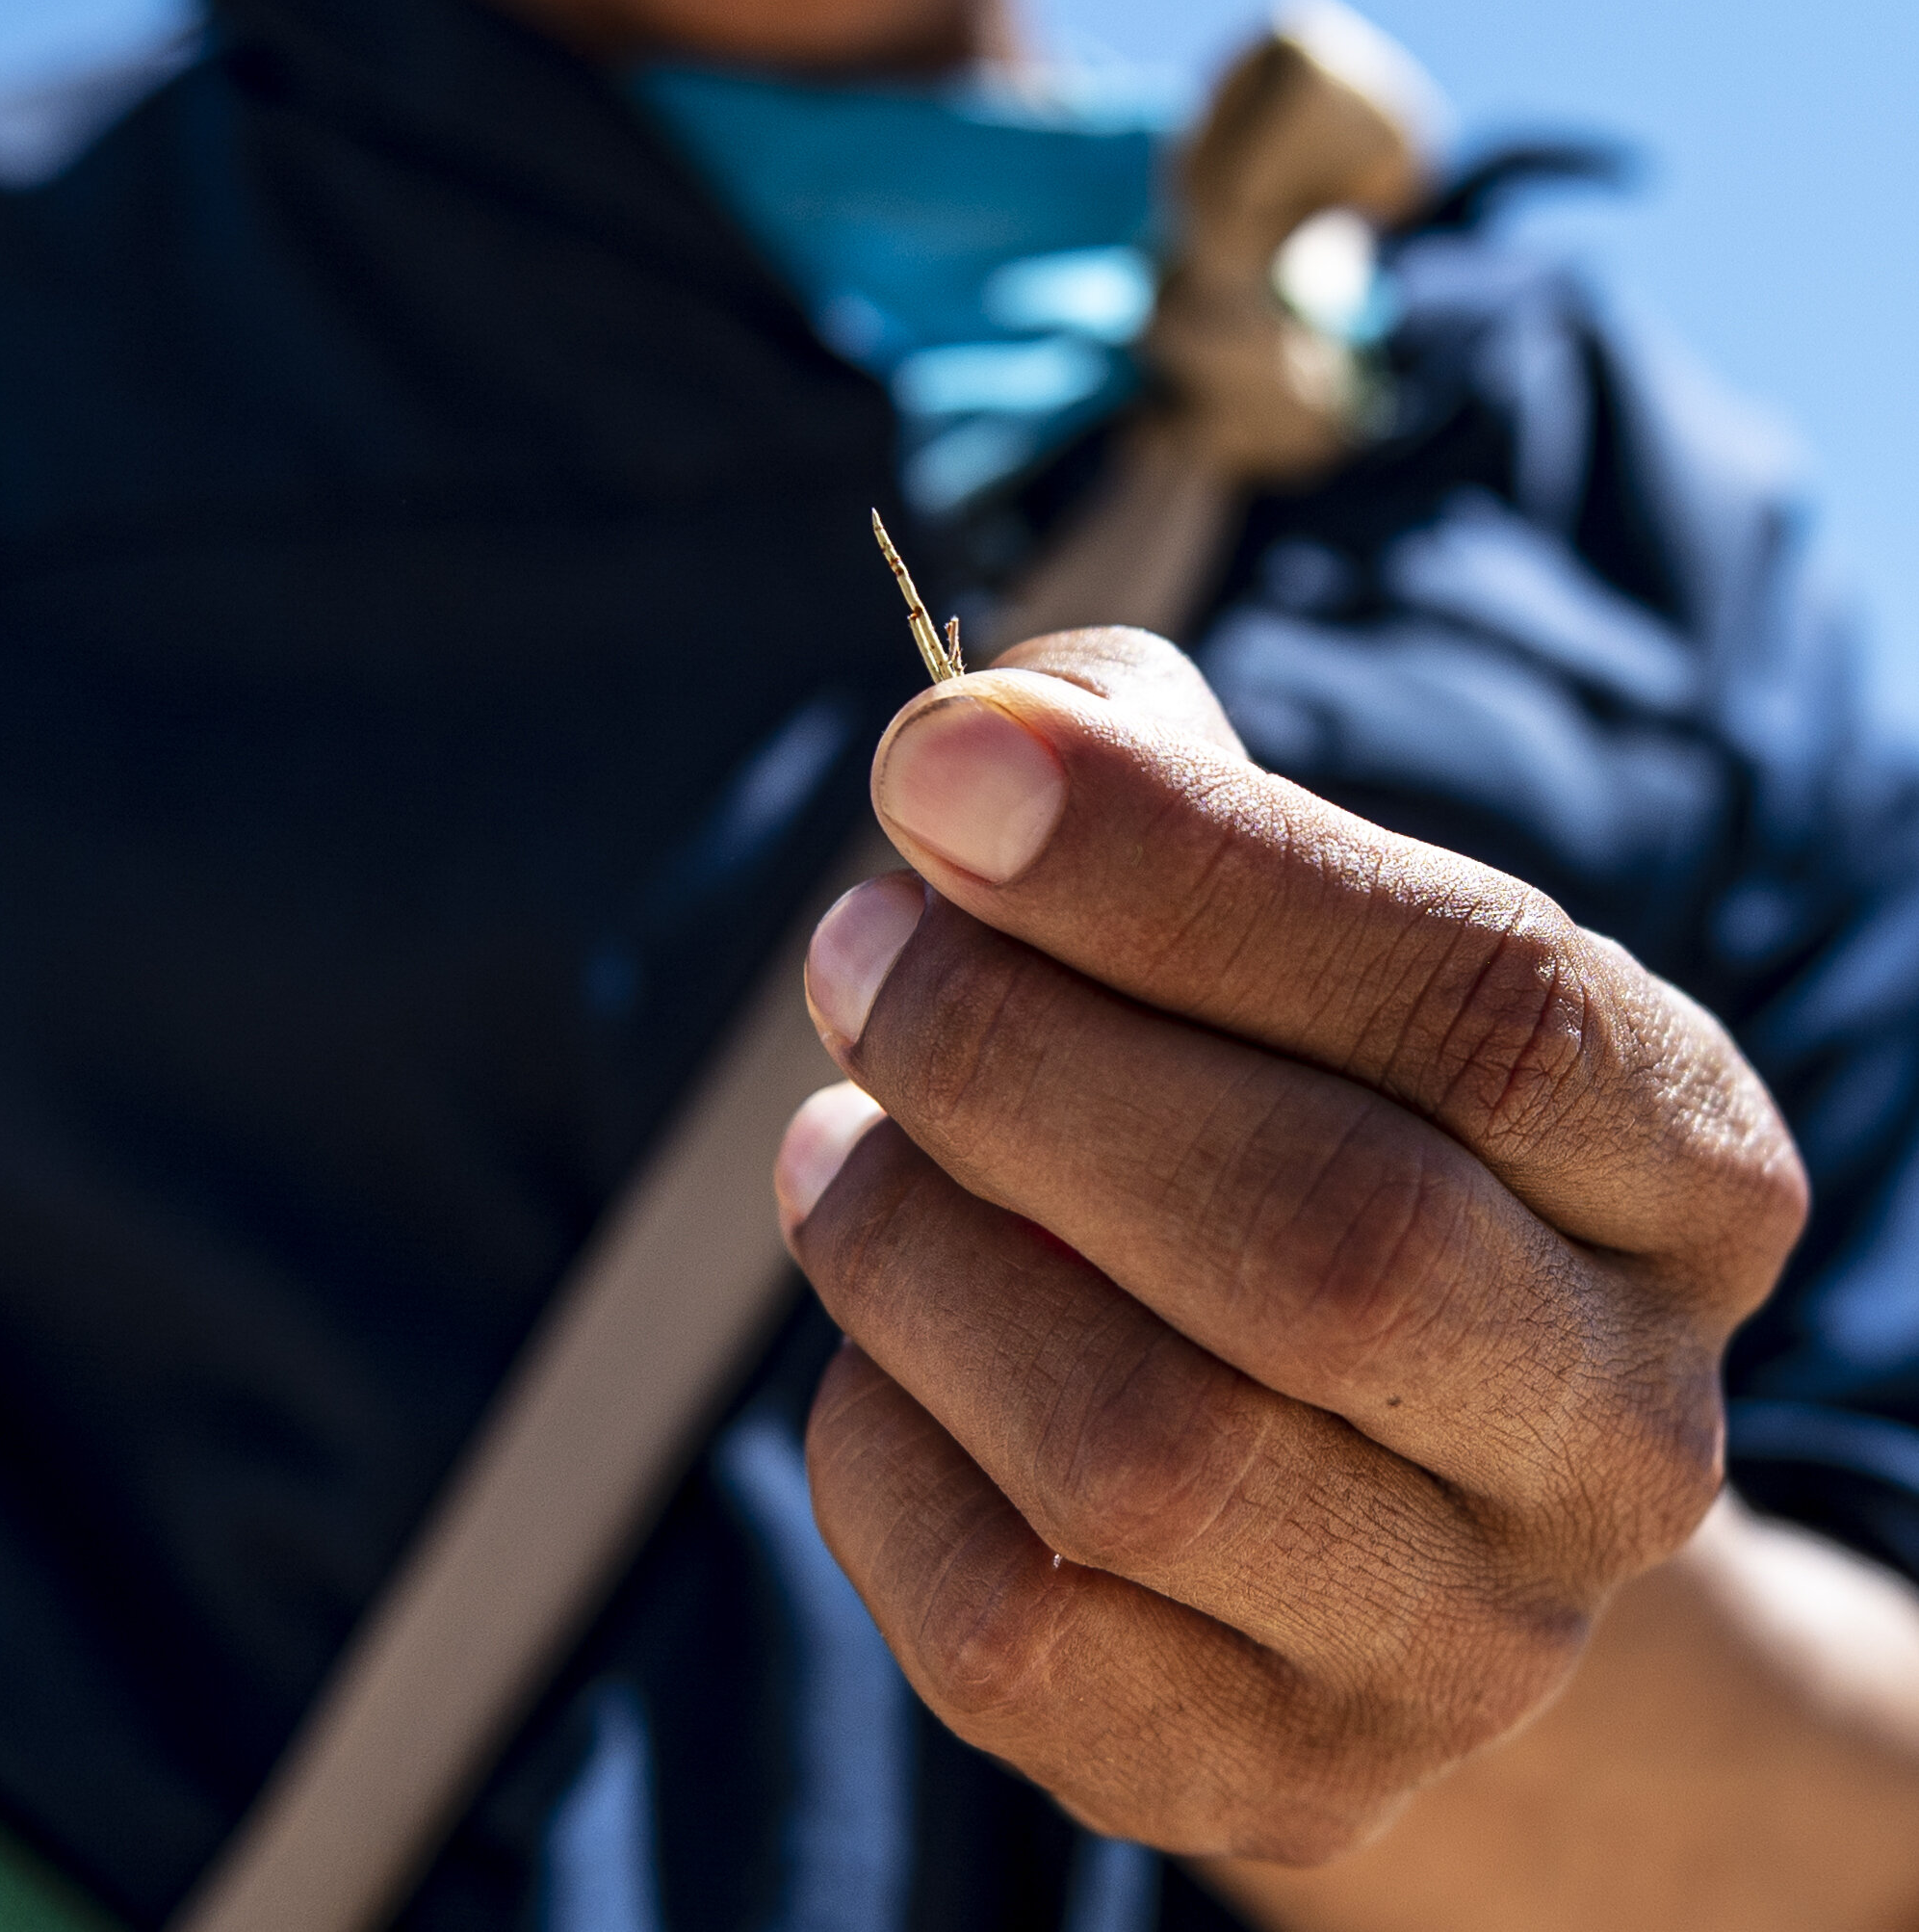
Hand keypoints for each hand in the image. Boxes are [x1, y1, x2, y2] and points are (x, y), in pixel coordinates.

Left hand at [773, 630, 1806, 1862]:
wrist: (1384, 1476)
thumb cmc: (1314, 1107)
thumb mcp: (1305, 916)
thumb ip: (1162, 772)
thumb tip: (980, 749)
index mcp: (1687, 1171)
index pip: (1485, 1007)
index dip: (1187, 872)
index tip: (938, 770)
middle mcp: (1623, 1431)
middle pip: (1326, 1242)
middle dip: (1020, 1060)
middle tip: (855, 950)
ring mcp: (1468, 1643)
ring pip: (1145, 1454)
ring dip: (919, 1249)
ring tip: (839, 1139)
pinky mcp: (1283, 1778)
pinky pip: (1017, 1631)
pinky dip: (886, 1443)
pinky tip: (880, 1335)